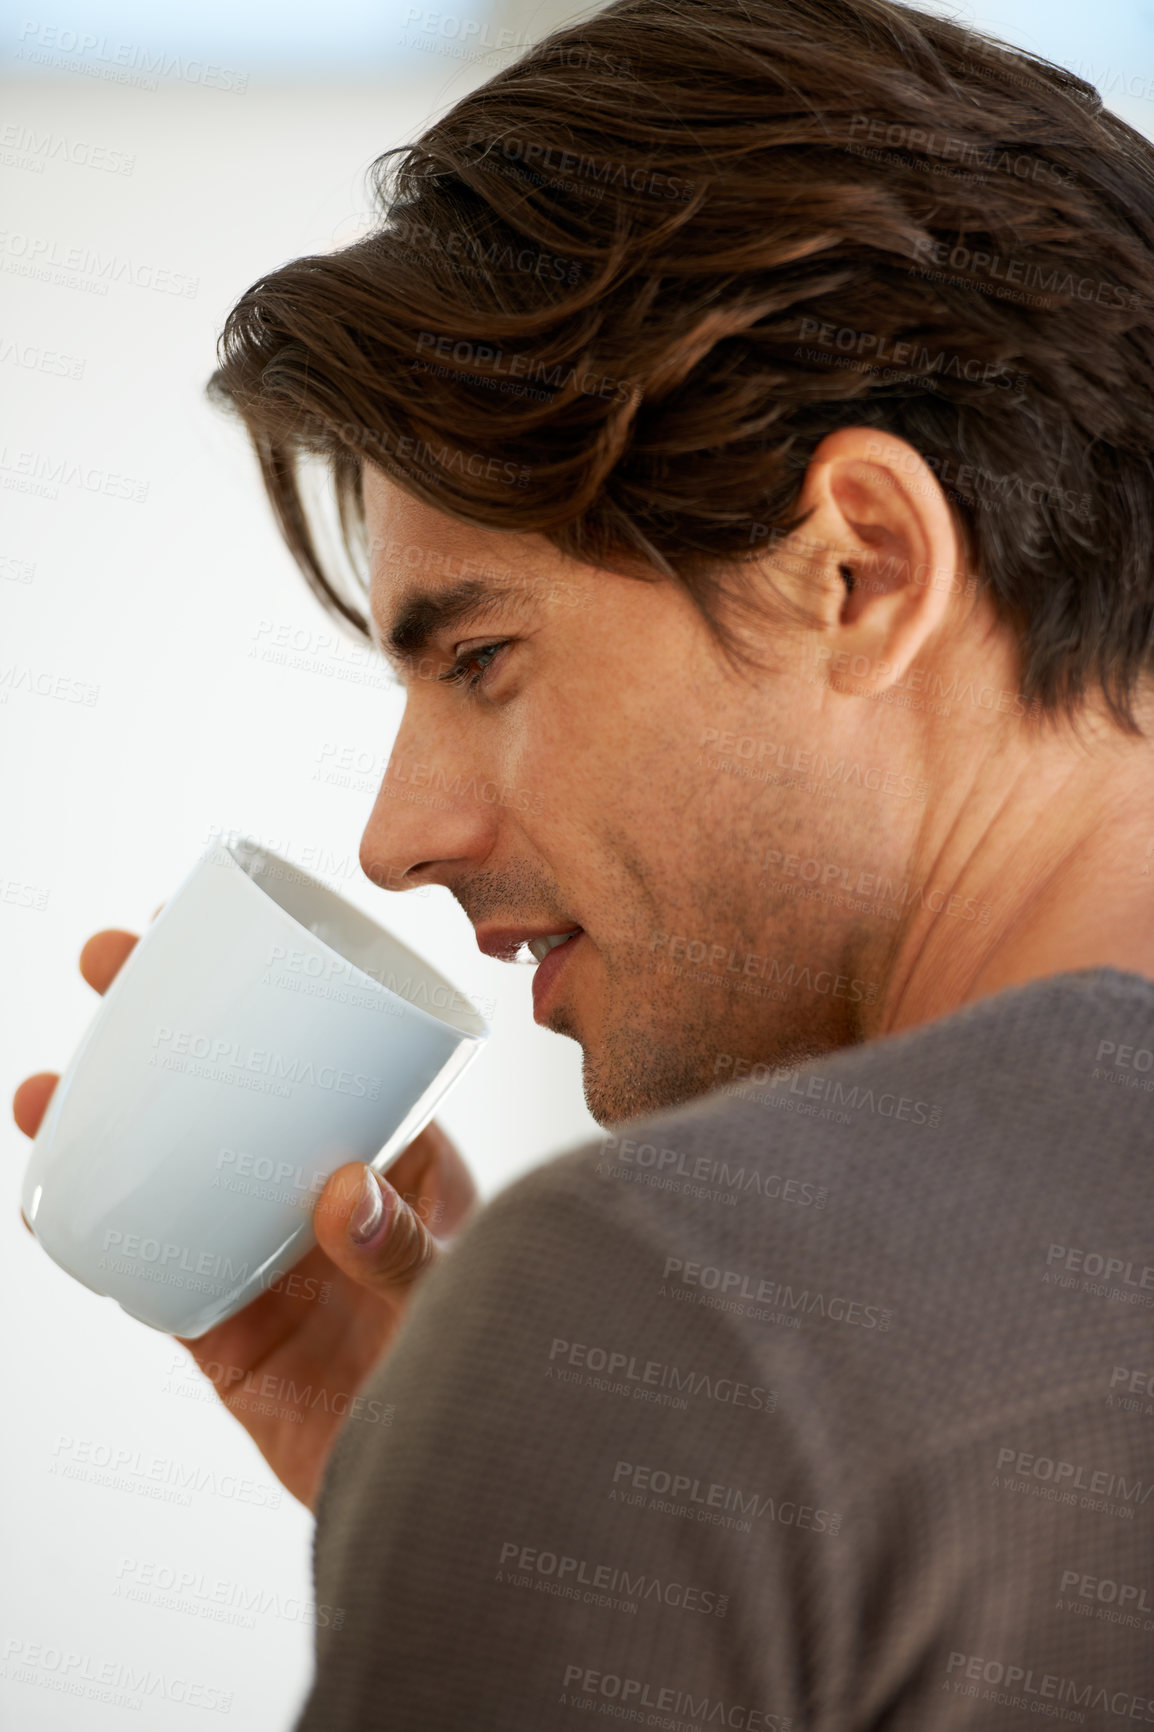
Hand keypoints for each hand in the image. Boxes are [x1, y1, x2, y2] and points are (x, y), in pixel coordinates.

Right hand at [12, 918, 477, 1511]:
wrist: (459, 1490)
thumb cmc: (490, 1366)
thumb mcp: (466, 1285)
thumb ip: (410, 1247)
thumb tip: (338, 1194)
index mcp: (395, 1154)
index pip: (327, 1048)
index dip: (267, 985)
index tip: (207, 926)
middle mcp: (320, 1193)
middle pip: (232, 1092)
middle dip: (163, 1024)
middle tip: (105, 964)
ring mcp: (267, 1259)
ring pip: (174, 1171)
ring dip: (106, 1122)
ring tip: (45, 1087)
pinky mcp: (227, 1332)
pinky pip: (152, 1272)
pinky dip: (98, 1239)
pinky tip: (47, 1201)